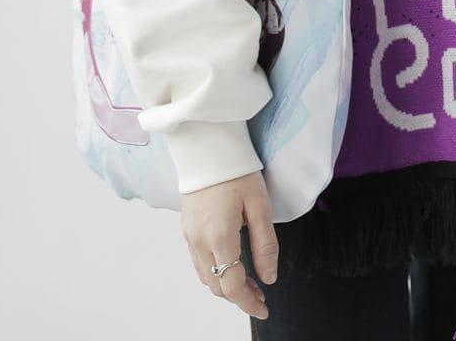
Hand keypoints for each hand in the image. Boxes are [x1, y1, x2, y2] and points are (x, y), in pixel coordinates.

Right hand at [180, 169, 278, 319]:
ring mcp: (189, 236)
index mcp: (219, 235)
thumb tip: (269, 277)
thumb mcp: (260, 204)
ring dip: (226, 286)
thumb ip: (265, 244)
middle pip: (217, 286)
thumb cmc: (236, 170)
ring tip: (250, 282)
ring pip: (206, 277)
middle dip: (239, 297)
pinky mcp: (186, 229)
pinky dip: (215, 272)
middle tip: (261, 295)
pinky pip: (199, 263)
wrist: (207, 146)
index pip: (232, 284)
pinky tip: (231, 265)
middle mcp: (199, 240)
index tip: (264, 308)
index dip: (249, 302)